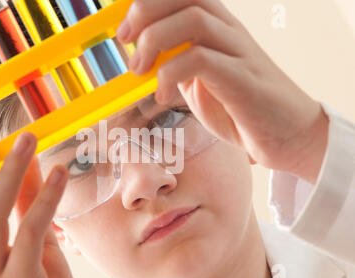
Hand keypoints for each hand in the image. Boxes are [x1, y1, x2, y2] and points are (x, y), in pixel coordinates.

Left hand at [117, 0, 328, 183]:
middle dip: (144, 11)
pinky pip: (201, 59)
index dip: (146, 3)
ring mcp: (238, 51)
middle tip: (124, 40)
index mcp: (216, 28)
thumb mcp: (199, 81)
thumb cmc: (240, 108)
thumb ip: (177, 64)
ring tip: (140, 70)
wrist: (286, 134)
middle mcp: (228, 31)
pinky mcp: (243, 77)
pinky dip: (171, 74)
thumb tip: (143, 57)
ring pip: (194, 18)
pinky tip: (164, 96)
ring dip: (155, 40)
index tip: (123, 29)